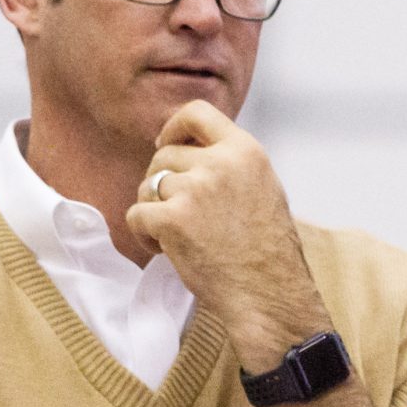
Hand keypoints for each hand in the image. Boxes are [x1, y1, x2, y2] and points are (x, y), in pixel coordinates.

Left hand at [124, 100, 331, 372]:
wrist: (270, 294)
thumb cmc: (268, 252)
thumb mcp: (262, 188)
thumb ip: (229, 164)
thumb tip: (186, 150)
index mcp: (246, 151)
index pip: (196, 112)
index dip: (173, 128)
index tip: (166, 145)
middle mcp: (220, 163)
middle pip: (164, 155)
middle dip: (162, 183)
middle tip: (178, 213)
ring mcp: (195, 190)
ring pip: (147, 186)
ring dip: (153, 211)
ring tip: (177, 236)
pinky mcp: (172, 219)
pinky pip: (136, 215)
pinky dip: (144, 234)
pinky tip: (165, 250)